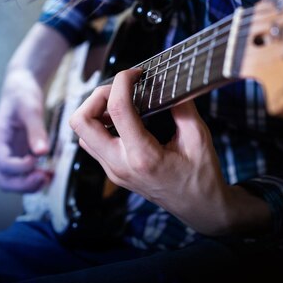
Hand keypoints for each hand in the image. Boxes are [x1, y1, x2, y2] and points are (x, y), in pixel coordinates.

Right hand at [0, 68, 51, 192]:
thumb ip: (36, 130)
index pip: (3, 163)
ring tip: (48, 178)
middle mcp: (2, 149)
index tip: (36, 159)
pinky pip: (23, 174)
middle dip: (23, 184)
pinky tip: (49, 173)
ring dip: (29, 185)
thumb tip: (42, 153)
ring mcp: (11, 153)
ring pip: (12, 181)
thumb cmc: (23, 93)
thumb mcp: (30, 108)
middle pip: (4, 179)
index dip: (20, 167)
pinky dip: (34, 178)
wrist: (21, 85)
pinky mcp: (20, 153)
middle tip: (44, 177)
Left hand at [69, 69, 270, 235]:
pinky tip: (123, 118)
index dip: (122, 82)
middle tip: (121, 89)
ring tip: (121, 102)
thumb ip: (182, 107)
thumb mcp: (198, 138)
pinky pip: (92, 142)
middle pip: (80, 122)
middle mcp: (120, 165)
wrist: (200, 209)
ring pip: (81, 133)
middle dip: (96, 96)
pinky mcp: (113, 172)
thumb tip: (169, 80)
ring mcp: (113, 171)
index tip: (136, 73)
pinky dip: (100, 124)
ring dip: (95, 111)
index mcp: (143, 157)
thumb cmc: (202, 176)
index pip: (117, 110)